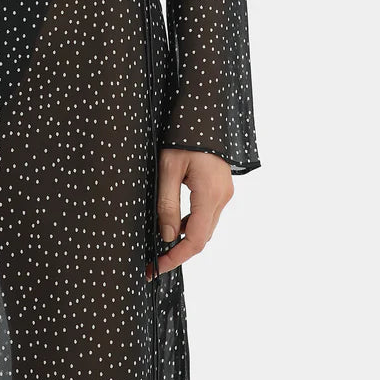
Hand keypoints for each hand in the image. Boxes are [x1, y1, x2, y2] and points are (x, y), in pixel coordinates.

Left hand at [145, 147, 232, 279]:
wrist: (202, 112)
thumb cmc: (182, 136)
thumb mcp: (167, 168)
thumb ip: (167, 203)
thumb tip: (166, 237)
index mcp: (210, 194)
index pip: (195, 239)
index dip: (176, 257)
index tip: (158, 267)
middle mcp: (222, 197)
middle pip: (201, 236)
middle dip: (178, 251)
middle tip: (155, 260)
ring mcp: (224, 192)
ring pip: (205, 226)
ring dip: (185, 237)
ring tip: (160, 244)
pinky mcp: (221, 187)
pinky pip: (207, 214)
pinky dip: (191, 223)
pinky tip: (174, 222)